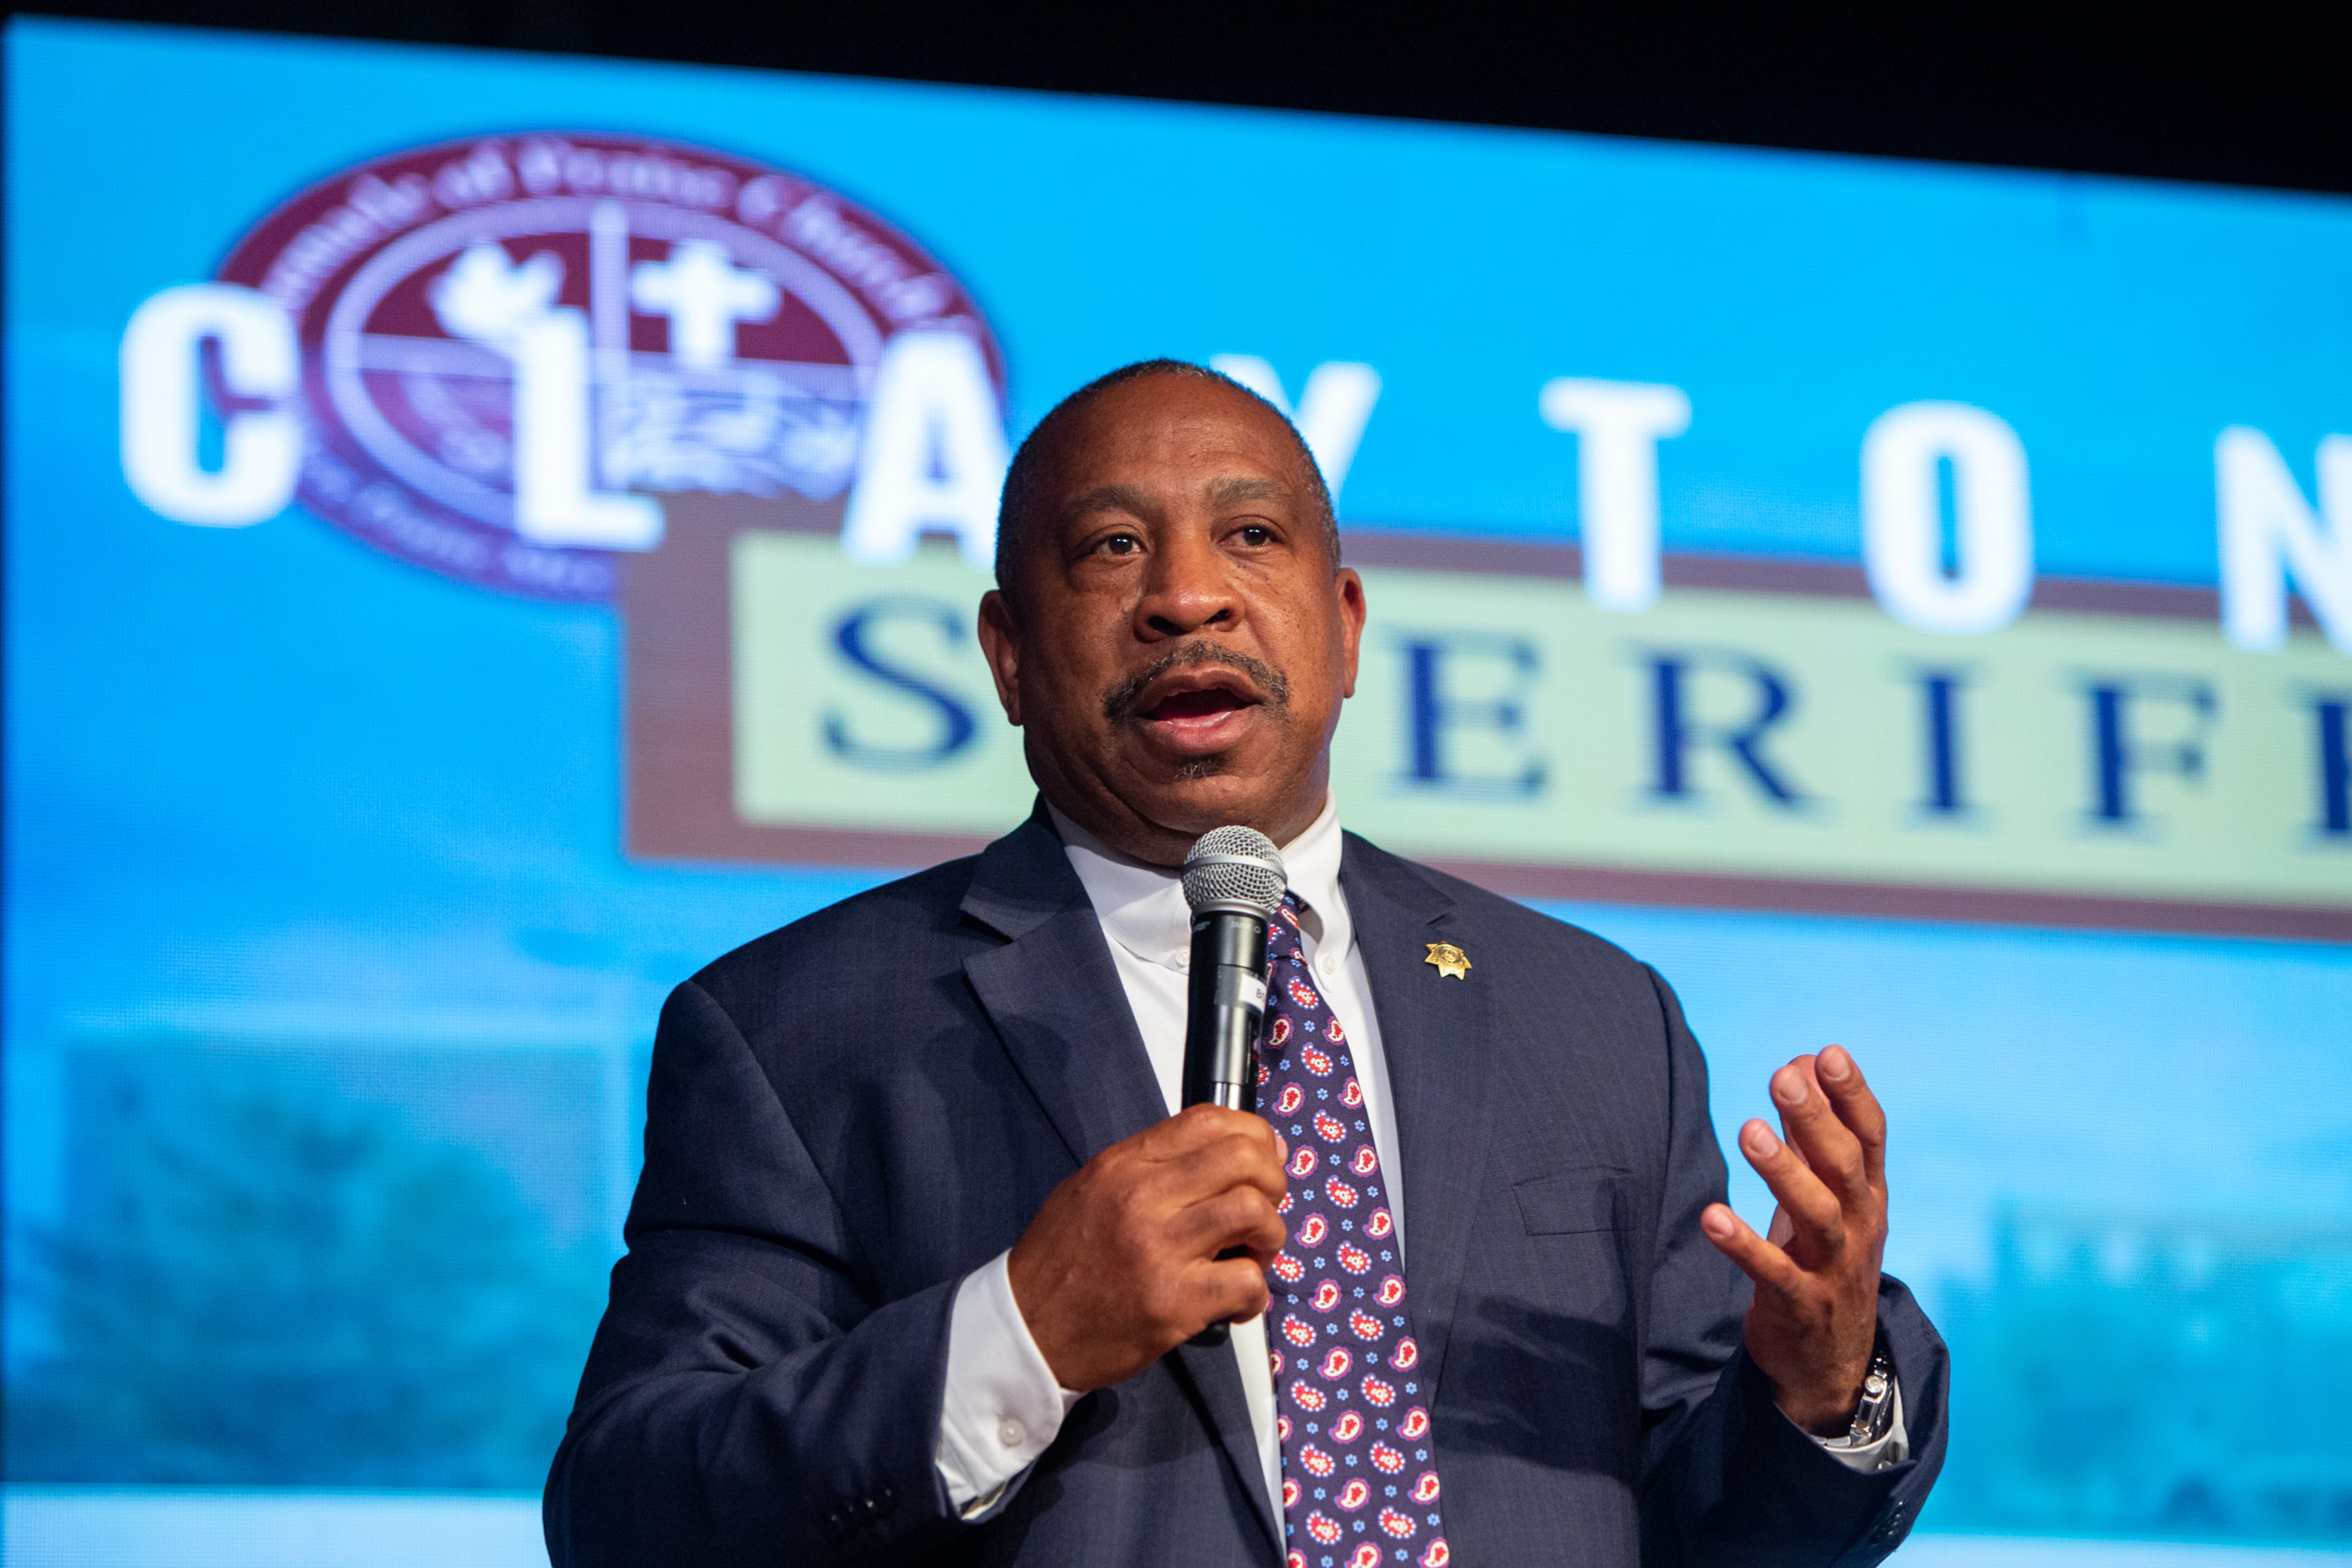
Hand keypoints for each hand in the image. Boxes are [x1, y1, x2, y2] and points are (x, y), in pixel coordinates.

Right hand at [1007, 1104, 1288, 1391]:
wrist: (1026, 1331)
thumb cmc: (1061, 1262)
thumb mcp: (1092, 1190)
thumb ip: (1153, 1167)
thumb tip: (1230, 1154)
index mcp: (1124, 1165)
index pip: (1207, 1120)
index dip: (1252, 1133)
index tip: (1264, 1157)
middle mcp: (1143, 1197)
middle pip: (1243, 1159)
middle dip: (1273, 1180)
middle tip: (1264, 1209)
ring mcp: (1159, 1250)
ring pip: (1254, 1213)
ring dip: (1270, 1235)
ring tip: (1253, 1255)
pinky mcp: (1173, 1304)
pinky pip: (1246, 1282)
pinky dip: (1256, 1294)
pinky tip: (1238, 1302)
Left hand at [1700, 1046, 1887, 1433]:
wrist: (1833, 1365)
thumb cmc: (1826, 1260)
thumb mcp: (1829, 1197)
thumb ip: (1816, 1132)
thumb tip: (1804, 1061)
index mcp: (1868, 1196)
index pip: (1869, 1137)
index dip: (1851, 1095)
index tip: (1827, 1052)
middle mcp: (1860, 1228)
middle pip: (1844, 1167)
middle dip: (1815, 1120)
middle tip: (1784, 1076)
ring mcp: (1834, 1269)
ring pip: (1816, 1215)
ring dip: (1783, 1171)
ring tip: (1749, 1130)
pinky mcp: (1800, 1306)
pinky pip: (1773, 1273)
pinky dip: (1743, 1245)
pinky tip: (1711, 1217)